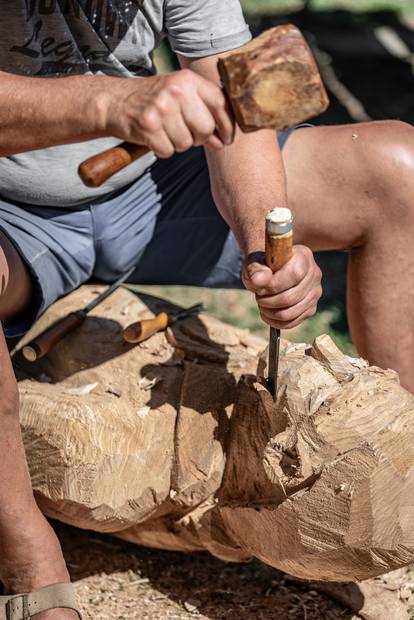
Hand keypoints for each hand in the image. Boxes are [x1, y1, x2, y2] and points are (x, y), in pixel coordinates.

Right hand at [106, 70, 234, 157]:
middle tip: (187, 132)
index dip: (228, 125)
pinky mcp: (148, 127)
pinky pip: (168, 151)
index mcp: (188, 80)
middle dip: (199, 137)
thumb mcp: (180, 96)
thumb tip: (224, 141)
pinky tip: (155, 137)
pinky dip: (163, 149)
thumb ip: (204, 114)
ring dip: (178, 143)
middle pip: (206, 128)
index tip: (227, 138)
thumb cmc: (153, 100)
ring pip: (187, 143)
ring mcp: (161, 108)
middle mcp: (176, 91)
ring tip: (166, 130)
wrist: (115, 101)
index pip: (220, 103)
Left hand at [242, 246, 321, 328]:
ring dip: (270, 312)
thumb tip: (259, 281)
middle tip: (258, 296)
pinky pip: (293, 322)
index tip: (258, 285)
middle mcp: (314, 274)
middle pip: (291, 297)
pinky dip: (275, 322)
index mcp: (303, 256)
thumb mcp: (254, 262)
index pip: (294, 274)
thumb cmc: (262, 264)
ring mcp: (315, 293)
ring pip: (291, 313)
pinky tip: (266, 314)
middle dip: (268, 301)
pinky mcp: (311, 308)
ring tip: (262, 303)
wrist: (269, 270)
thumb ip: (255, 269)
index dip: (273, 285)